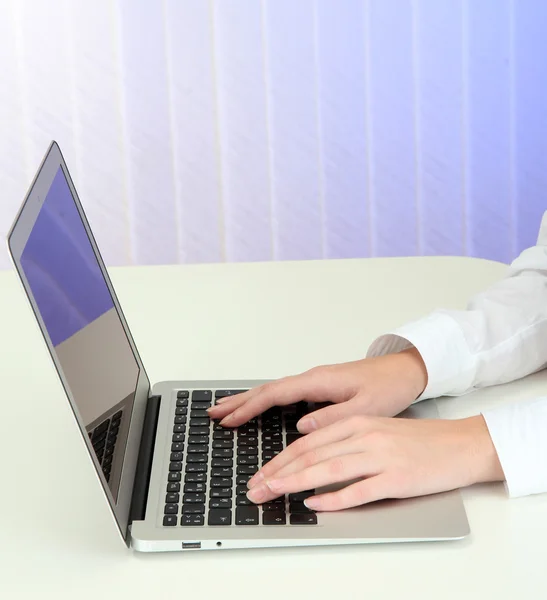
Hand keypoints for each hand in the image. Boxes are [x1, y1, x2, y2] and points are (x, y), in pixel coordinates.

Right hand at [207, 348, 427, 430]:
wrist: (405, 370)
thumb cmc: (388, 387)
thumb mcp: (366, 408)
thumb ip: (333, 417)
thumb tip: (300, 426)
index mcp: (318, 381)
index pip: (275, 394)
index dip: (249, 407)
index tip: (229, 420)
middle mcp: (312, 378)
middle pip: (267, 389)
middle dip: (239, 401)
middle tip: (213, 412)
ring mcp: (315, 381)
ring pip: (274, 390)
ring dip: (248, 400)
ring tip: (226, 409)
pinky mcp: (320, 387)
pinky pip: (284, 393)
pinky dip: (265, 400)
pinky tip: (259, 407)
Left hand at [245, 414, 504, 509]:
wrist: (462, 444)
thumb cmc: (419, 441)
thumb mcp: (377, 430)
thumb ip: (345, 440)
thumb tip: (312, 460)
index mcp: (357, 423)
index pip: (308, 442)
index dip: (280, 460)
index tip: (261, 474)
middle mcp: (365, 436)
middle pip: (311, 455)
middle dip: (277, 473)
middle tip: (255, 488)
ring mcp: (380, 457)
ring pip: (327, 470)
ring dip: (294, 483)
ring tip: (272, 494)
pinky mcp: (396, 479)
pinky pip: (358, 490)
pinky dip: (333, 499)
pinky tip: (315, 505)